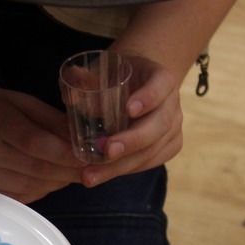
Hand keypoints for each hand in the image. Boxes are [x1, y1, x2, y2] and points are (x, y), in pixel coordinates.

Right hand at [0, 80, 82, 203]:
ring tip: (73, 175)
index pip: (38, 144)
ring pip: (30, 187)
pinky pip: (17, 197)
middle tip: (91, 169)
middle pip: (37, 169)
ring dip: (57, 183)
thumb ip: (49, 119)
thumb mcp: (14, 100)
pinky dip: (39, 191)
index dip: (68, 154)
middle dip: (69, 171)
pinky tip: (49, 182)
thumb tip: (82, 140)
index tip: (91, 156)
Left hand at [79, 53, 182, 187]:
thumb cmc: (117, 77)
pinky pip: (148, 163)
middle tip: (106, 151)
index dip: (147, 97)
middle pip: (158, 125)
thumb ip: (88, 77)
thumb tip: (71, 85)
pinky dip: (123, 170)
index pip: (160, 85)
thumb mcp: (104, 70)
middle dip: (131, 141)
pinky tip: (100, 175)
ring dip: (119, 165)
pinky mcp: (168, 147)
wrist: (138, 87)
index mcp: (161, 78)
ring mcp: (173, 128)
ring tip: (90, 174)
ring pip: (151, 151)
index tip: (128, 108)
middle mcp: (172, 104)